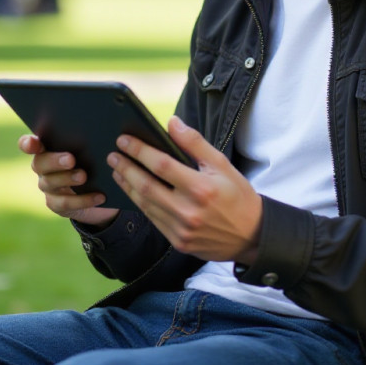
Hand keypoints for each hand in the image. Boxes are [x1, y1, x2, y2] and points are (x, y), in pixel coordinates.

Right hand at [18, 135, 119, 227]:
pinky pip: (65, 203)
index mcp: (46, 148)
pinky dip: (83, 200)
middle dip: (55, 161)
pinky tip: (99, 196)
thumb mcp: (90, 146)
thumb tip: (98, 123)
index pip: (29, 144)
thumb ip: (87, 137)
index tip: (32, 143)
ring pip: (50, 183)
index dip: (28, 144)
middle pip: (40, 163)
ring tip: (84, 176)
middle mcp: (42, 166)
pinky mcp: (56, 204)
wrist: (98, 187)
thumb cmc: (91, 157)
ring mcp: (47, 186)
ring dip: (67, 179)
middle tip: (71, 159)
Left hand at [109, 116, 262, 263]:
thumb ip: (195, 143)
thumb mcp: (222, 164)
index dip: (139, 150)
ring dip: (128, 185)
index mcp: (202, 188)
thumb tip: (172, 122)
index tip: (124, 140)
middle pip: (147, 186)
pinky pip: (153, 219)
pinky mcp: (178, 242)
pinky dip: (139, 203)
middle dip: (126, 168)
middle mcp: (189, 210)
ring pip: (145, 204)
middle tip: (113, 155)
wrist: (251, 235)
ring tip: (117, 171)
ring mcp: (182, 229)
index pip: (161, 165)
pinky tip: (133, 191)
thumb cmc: (238, 195)